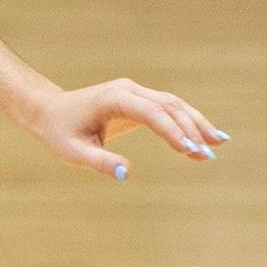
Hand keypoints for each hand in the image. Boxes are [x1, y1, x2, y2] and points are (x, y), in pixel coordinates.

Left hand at [28, 78, 226, 181]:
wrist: (48, 111)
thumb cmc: (58, 132)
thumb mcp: (72, 152)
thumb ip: (99, 163)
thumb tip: (127, 175)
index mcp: (113, 99)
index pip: (151, 113)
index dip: (172, 131)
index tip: (190, 150)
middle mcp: (128, 90)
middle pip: (169, 106)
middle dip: (191, 129)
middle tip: (209, 155)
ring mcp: (135, 92)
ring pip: (174, 105)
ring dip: (196, 124)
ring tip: (218, 145)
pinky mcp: (139, 100)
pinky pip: (169, 109)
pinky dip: (188, 122)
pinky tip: (206, 138)